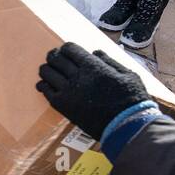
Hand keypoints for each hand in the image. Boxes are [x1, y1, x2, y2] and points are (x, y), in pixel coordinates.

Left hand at [36, 42, 151, 139]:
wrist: (126, 125)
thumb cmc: (132, 99)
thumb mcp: (127, 74)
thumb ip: (109, 61)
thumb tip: (95, 52)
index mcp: (93, 66)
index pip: (69, 49)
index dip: (67, 49)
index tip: (68, 52)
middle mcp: (77, 76)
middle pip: (55, 58)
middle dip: (54, 56)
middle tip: (55, 59)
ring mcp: (67, 91)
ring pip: (46, 72)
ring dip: (47, 69)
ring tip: (51, 72)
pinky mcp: (62, 106)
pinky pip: (45, 90)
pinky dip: (43, 85)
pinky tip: (46, 85)